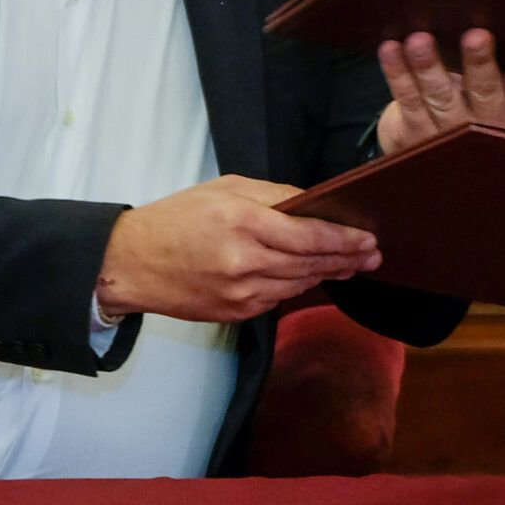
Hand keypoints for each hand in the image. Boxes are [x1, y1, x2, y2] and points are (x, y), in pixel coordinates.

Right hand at [95, 175, 380, 322]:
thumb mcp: (225, 190)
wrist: (131, 264)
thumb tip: (314, 206)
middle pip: (311, 264)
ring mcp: (240, 293)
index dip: (345, 240)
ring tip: (352, 265)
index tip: (369, 239)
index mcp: (242, 223)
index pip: (309, 236)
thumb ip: (273, 197)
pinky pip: (278, 299)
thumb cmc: (177, 218)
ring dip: (328, 275)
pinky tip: (313, 277)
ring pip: (299, 285)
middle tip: (373, 255)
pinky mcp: (235, 314)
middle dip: (347, 260)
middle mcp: (244, 262)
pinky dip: (298, 286)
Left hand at [376, 29, 504, 153]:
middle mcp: (487, 126)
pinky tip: (391, 49)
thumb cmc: (472, 103)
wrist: (435, 156)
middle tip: (476, 37)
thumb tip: (486, 12)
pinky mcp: (415, 137)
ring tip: (420, 41)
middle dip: (480, 65)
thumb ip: (496, 65)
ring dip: (429, 68)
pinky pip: (408, 101)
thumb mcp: (495, 92)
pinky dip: (398, 74)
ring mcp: (449, 136)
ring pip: (440, 98)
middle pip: (485, 94)